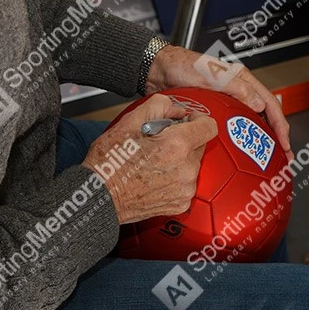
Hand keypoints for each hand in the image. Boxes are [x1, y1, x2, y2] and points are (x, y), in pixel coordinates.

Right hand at [82, 93, 217, 223]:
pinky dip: (175, 178)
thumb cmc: (110, 161)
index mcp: (177, 145)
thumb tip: (177, 109)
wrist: (100, 197)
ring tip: (153, 161)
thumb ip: (159, 106)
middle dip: (183, 140)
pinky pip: (186, 183)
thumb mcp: (129, 122)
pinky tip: (155, 176)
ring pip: (192, 164)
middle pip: (199, 145)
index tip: (187, 121)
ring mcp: (185, 189)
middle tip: (157, 142)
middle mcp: (186, 169)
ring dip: (179, 160)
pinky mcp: (180, 203)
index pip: (209, 126)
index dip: (198, 119)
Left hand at [144, 44, 292, 161]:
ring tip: (267, 160)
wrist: (157, 69)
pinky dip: (240, 139)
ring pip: (250, 122)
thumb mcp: (210, 75)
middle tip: (282, 158)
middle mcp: (237, 90)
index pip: (270, 103)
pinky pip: (232, 126)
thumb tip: (257, 105)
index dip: (280, 125)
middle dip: (275, 137)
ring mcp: (226, 100)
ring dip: (259, 140)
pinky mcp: (213, 110)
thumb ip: (235, 88)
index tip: (284, 144)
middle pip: (264, 115)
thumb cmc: (181, 65)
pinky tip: (240, 153)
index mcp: (242, 79)